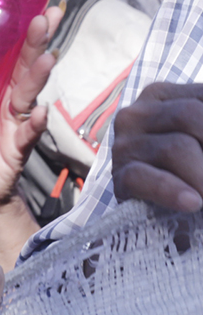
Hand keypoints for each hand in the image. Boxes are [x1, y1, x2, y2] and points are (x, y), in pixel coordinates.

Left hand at [0, 5, 62, 210]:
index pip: (13, 54)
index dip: (26, 32)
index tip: (41, 7)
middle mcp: (9, 101)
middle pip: (26, 67)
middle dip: (37, 42)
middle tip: (48, 17)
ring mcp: (15, 124)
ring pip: (29, 94)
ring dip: (39, 75)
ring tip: (47, 57)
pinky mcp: (15, 148)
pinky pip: (27, 135)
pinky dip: (35, 124)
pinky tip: (41, 112)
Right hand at [113, 82, 202, 212]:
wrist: (171, 217)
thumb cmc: (197, 171)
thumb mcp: (201, 141)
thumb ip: (201, 125)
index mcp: (164, 96)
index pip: (202, 96)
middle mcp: (139, 112)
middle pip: (192, 116)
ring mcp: (125, 144)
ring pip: (176, 147)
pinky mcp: (119, 176)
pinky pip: (143, 177)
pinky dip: (171, 191)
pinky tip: (193, 202)